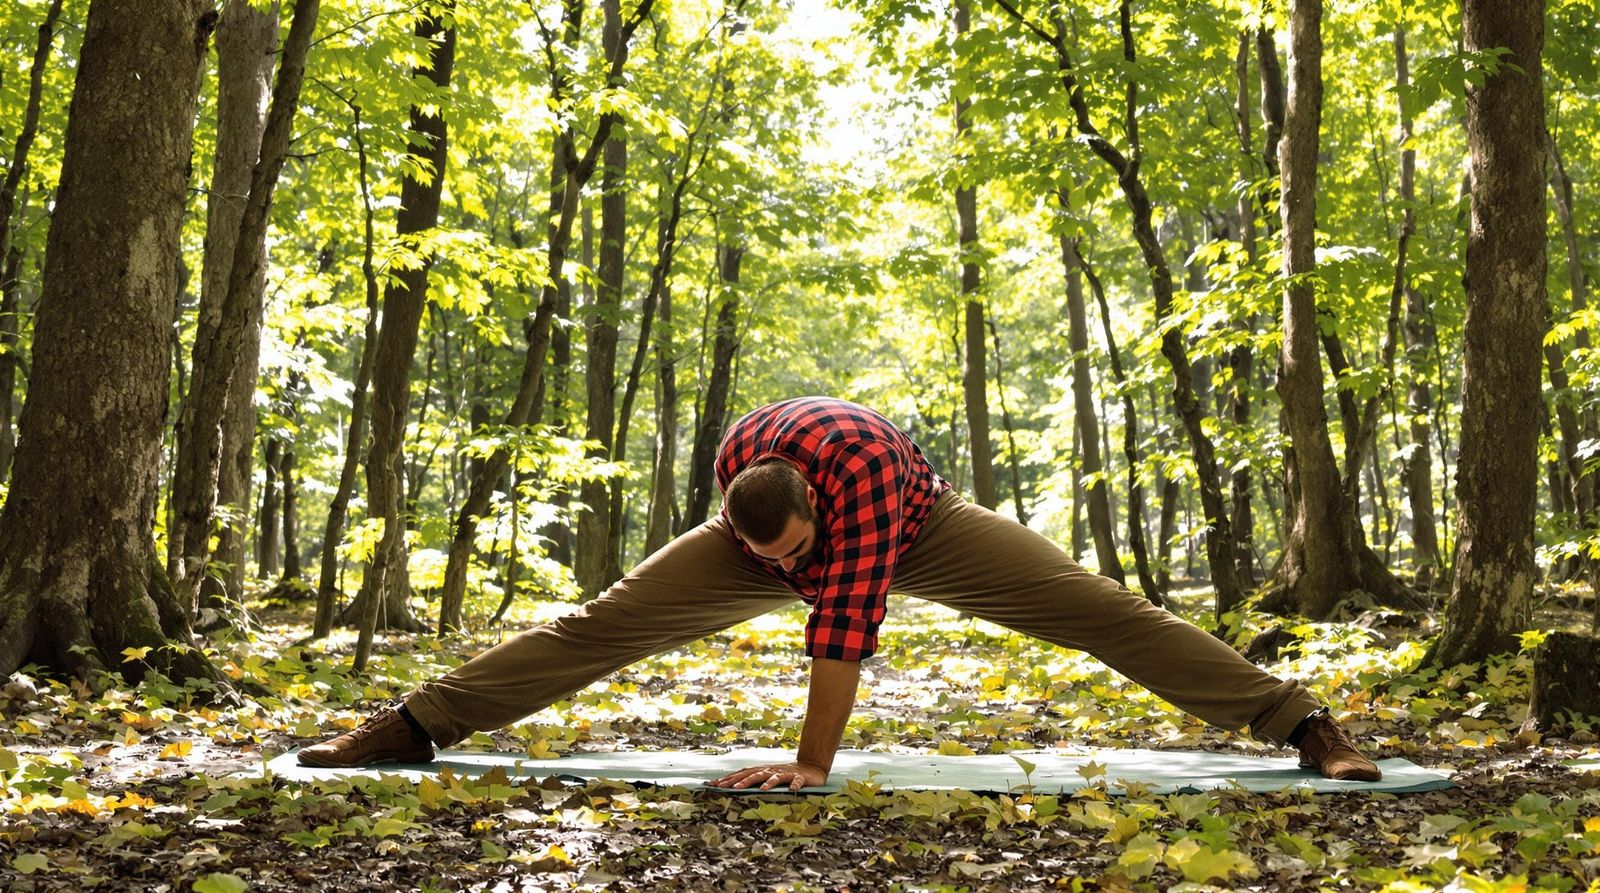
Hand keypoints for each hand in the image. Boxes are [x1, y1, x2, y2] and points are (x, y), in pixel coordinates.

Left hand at [708, 760, 827, 791]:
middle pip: (754, 774)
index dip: (729, 779)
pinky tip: (792, 790)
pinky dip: (795, 785)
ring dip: (767, 782)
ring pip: (775, 777)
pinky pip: (797, 781)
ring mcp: (786, 773)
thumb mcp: (767, 777)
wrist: (810, 767)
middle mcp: (772, 770)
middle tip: (728, 788)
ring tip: (760, 790)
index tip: (714, 785)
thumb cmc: (785, 775)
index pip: (743, 773)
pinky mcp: (800, 777)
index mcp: (762, 771)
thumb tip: (731, 787)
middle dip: (741, 781)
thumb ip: (752, 781)